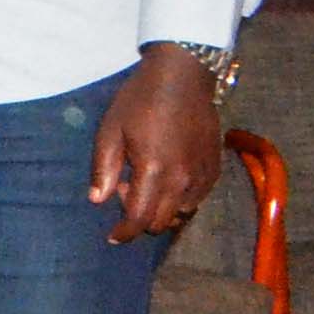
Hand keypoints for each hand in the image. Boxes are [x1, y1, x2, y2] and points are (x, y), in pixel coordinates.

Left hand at [90, 46, 223, 242]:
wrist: (183, 77)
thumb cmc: (140, 101)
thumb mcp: (110, 131)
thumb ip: (104, 169)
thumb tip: (98, 200)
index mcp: (156, 171)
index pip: (141, 219)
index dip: (125, 232)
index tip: (113, 236)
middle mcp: (184, 179)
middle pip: (162, 222)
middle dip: (139, 217)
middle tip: (125, 187)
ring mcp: (204, 175)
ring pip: (182, 213)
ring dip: (161, 209)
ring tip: (145, 180)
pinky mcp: (215, 168)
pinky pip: (198, 199)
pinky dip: (179, 199)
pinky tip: (166, 176)